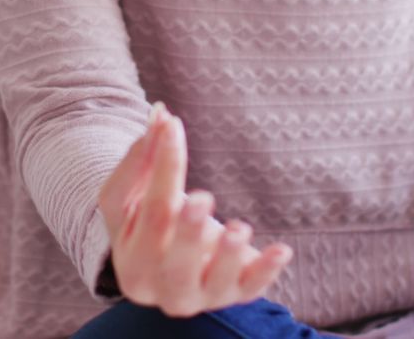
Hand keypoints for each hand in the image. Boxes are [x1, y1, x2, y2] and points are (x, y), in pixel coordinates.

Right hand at [97, 102, 293, 317]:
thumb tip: (161, 115)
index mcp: (131, 263)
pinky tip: (282, 250)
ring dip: (229, 255)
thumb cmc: (148, 220)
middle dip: (189, 231)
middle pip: (174, 262)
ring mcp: (199, 298)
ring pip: (213, 283)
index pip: (149, 214)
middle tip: (202, 198)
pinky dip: (267, 271)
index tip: (172, 128)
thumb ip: (143, 158)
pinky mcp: (233, 296)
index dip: (162, 169)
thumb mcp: (133, 194)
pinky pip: (251, 289)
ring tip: (239, 228)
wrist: (165, 264)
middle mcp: (162, 289)